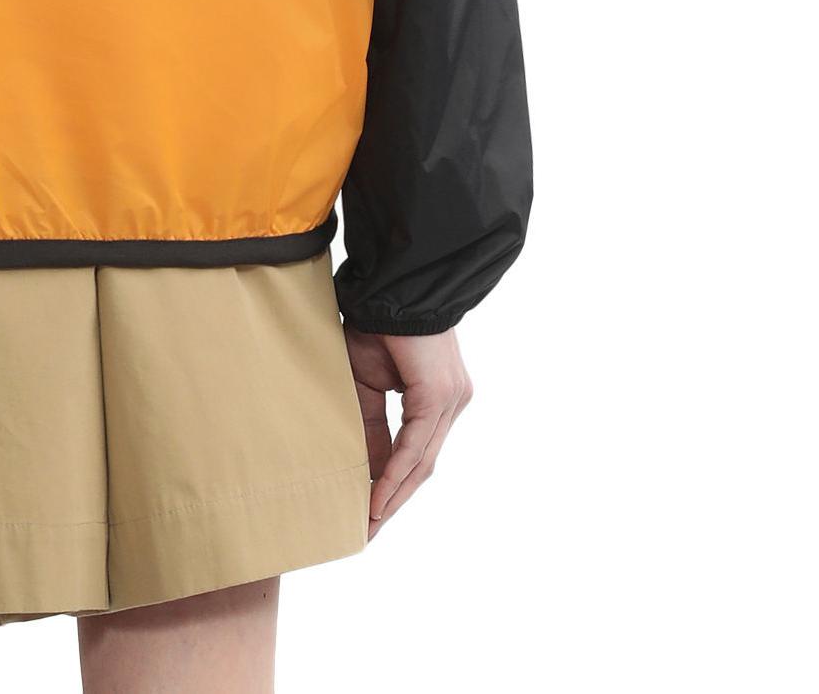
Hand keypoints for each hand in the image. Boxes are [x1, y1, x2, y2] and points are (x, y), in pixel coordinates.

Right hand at [343, 327, 472, 537]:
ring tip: (368, 522)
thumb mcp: (366, 382)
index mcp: (439, 400)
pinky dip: (395, 472)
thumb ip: (372, 425)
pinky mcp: (441, 395)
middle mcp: (452, 403)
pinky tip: (378, 496)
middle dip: (394, 502)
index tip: (369, 515)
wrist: (391, 285)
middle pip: (423, 467)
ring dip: (394, 495)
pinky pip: (416, 445)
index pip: (417, 455)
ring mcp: (452, 401)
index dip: (393, 487)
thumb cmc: (375, 325)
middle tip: (367, 532)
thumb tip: (369, 470)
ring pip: (422, 461)